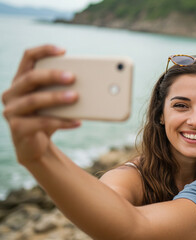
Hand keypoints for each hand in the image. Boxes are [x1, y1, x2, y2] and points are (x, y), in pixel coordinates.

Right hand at [2, 45, 80, 165]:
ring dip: (56, 98)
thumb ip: (64, 89)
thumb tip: (93, 84)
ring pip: (34, 100)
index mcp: (21, 80)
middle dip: (52, 76)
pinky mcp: (17, 128)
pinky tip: (77, 122)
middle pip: (31, 78)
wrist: (35, 146)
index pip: (28, 57)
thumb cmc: (48, 116)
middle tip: (73, 77)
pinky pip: (41, 123)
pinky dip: (62, 121)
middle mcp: (12, 92)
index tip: (63, 50)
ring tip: (76, 97)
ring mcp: (11, 111)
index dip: (44, 51)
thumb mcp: (55, 100)